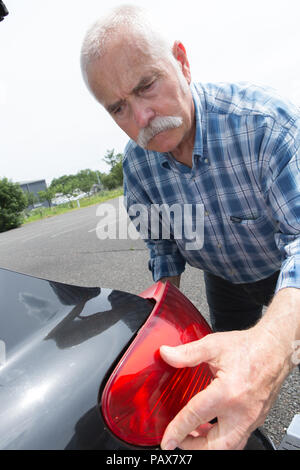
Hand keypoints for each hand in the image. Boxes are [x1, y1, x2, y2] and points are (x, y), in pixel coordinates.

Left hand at [159, 325, 289, 449]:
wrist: (274, 349)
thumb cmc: (248, 347)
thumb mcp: (213, 346)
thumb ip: (187, 353)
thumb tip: (167, 354)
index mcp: (227, 393)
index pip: (195, 417)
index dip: (177, 430)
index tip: (167, 440)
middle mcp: (241, 411)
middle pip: (215, 445)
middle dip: (194, 447)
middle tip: (179, 440)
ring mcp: (251, 418)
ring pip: (229, 446)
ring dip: (209, 444)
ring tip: (193, 434)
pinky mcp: (257, 418)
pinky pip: (238, 437)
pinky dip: (222, 437)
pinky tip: (211, 426)